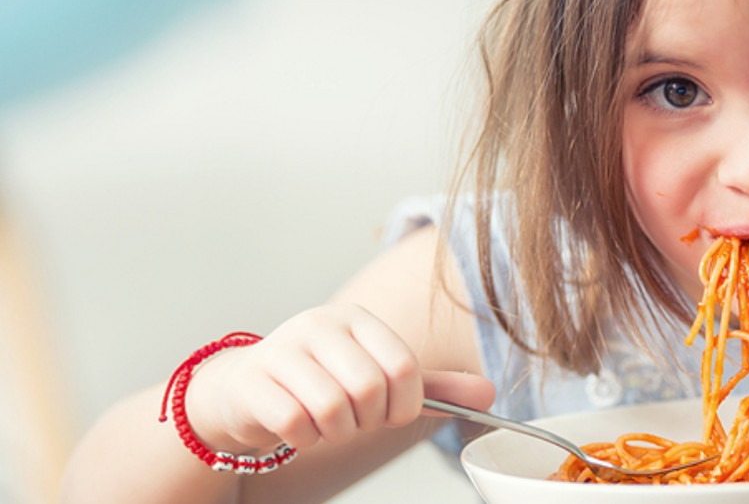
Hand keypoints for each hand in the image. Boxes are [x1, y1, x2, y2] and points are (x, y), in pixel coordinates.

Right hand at [184, 303, 493, 451]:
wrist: (248, 389)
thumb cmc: (322, 382)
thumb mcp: (380, 378)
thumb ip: (434, 387)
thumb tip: (490, 394)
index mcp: (358, 319)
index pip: (404, 367)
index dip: (404, 405)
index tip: (389, 413)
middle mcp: (321, 324)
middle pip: (370, 388)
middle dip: (368, 420)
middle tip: (354, 420)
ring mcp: (283, 348)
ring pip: (333, 407)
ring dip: (336, 432)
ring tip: (326, 423)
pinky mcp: (253, 379)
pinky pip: (295, 423)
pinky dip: (305, 439)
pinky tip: (299, 428)